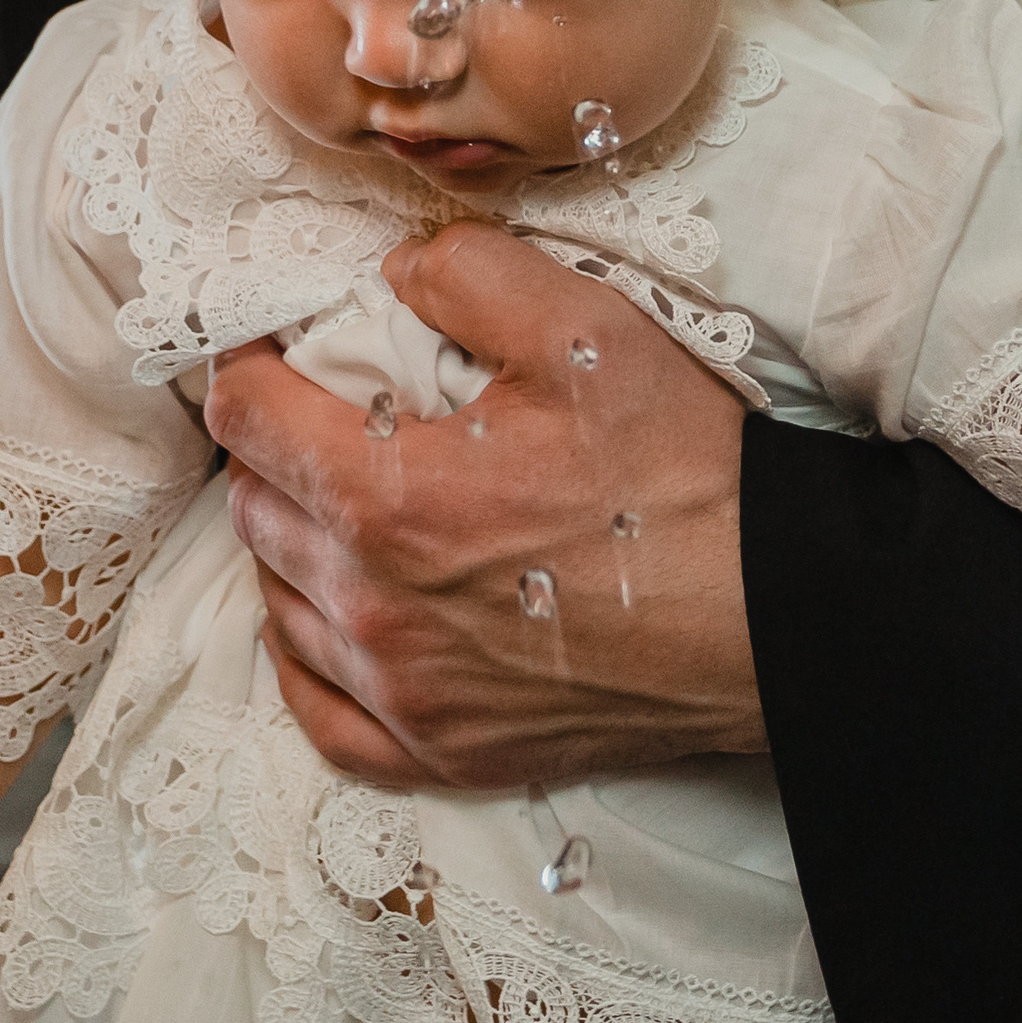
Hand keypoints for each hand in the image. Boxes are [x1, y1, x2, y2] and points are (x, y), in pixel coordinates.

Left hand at [206, 222, 761, 788]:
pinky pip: (318, 710)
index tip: (271, 346)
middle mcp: (373, 606)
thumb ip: (467, 272)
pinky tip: (335, 618)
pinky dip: (309, 655)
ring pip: (279, 603)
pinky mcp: (442, 751)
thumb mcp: (586, 327)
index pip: (248, 419)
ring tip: (349, 502)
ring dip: (294, 542)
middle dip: (275, 447)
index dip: (247, 364)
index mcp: (388, 497)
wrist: (774, 618)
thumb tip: (393, 271)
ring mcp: (402, 691)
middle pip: (256, 507)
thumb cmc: (683, 476)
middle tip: (329, 412)